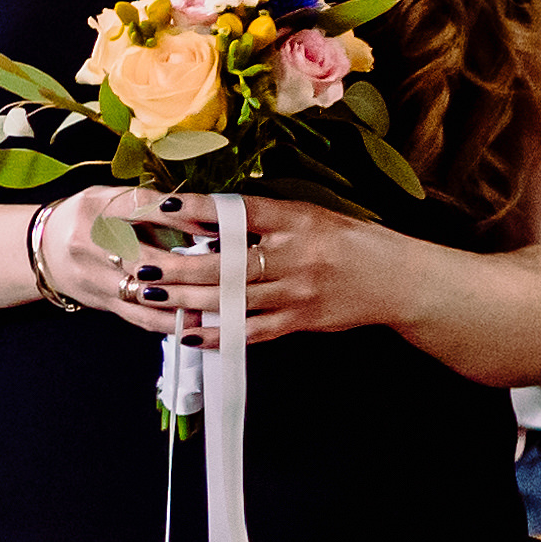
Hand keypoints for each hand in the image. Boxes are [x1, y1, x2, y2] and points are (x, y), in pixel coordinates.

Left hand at [169, 194, 408, 348]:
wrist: (398, 279)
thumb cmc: (346, 241)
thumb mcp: (309, 216)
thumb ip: (262, 219)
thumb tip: (203, 219)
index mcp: (297, 221)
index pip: (242, 213)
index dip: (201, 210)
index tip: (164, 207)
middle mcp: (296, 256)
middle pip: (228, 263)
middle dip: (180, 266)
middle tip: (142, 266)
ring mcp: (298, 291)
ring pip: (233, 299)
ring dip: (187, 300)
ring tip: (151, 296)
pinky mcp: (301, 320)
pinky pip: (252, 331)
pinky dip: (218, 334)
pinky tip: (188, 334)